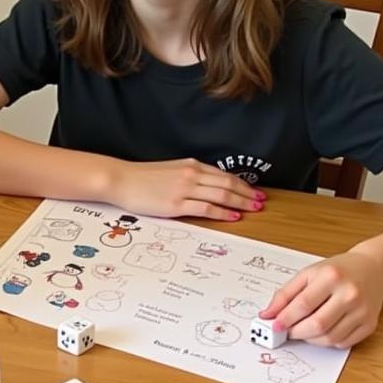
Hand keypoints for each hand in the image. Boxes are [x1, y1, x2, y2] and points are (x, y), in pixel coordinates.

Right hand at [111, 159, 264, 220]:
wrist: (121, 179)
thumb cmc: (141, 178)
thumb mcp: (169, 171)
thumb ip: (188, 176)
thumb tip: (204, 187)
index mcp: (191, 165)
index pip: (223, 175)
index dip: (242, 184)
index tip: (254, 191)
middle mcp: (191, 175)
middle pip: (228, 184)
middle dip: (247, 193)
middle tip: (261, 201)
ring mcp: (185, 189)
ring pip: (221, 195)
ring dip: (241, 203)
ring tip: (254, 209)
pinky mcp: (176, 204)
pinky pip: (207, 208)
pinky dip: (223, 212)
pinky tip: (233, 216)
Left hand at [261, 251, 382, 347]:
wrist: (374, 269)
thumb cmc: (338, 271)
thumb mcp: (308, 273)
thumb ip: (285, 294)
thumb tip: (267, 314)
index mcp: (332, 277)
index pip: (303, 304)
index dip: (285, 318)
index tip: (274, 325)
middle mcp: (350, 294)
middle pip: (317, 324)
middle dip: (296, 332)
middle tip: (287, 331)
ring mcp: (362, 311)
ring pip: (329, 338)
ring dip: (310, 339)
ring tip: (303, 330)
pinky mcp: (370, 325)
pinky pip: (343, 343)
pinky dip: (327, 342)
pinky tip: (322, 331)